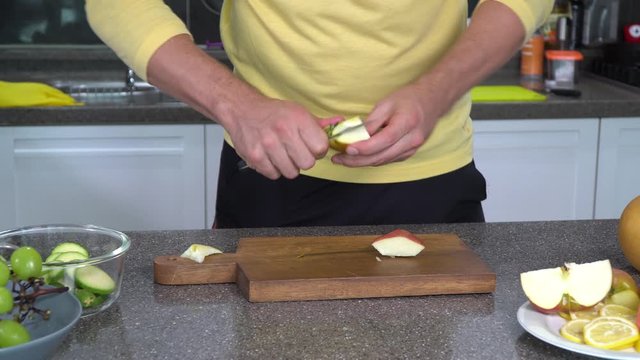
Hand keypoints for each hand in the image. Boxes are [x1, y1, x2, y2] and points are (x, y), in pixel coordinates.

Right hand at [225, 95, 340, 179]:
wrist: (243, 110)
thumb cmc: (274, 113)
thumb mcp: (298, 112)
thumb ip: (319, 123)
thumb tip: (341, 124)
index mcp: (298, 119)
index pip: (321, 148)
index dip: (318, 150)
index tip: (311, 147)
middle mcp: (283, 132)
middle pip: (308, 163)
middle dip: (304, 160)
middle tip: (296, 152)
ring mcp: (268, 145)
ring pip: (291, 172)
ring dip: (289, 166)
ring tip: (283, 154)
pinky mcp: (255, 157)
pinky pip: (274, 175)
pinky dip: (274, 169)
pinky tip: (271, 157)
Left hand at [331, 82, 439, 166]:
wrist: (432, 101)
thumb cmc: (409, 98)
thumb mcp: (387, 103)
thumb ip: (372, 121)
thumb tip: (354, 135)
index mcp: (407, 123)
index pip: (383, 140)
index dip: (364, 148)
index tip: (346, 149)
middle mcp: (412, 140)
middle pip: (381, 156)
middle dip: (356, 160)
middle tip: (337, 159)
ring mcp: (412, 149)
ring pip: (382, 161)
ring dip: (362, 162)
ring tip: (343, 159)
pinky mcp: (409, 153)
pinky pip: (387, 160)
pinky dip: (372, 160)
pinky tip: (359, 157)